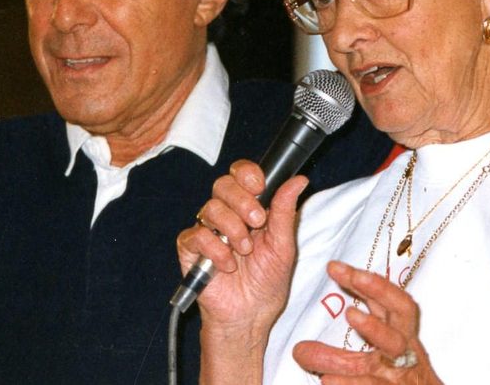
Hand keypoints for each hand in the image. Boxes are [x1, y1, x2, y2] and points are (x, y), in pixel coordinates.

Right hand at [176, 159, 306, 327]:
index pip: (240, 174)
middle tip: (257, 223)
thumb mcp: (283, 246)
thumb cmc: (267, 282)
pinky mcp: (191, 249)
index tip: (260, 187)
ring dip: (232, 230)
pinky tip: (227, 265)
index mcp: (249, 208)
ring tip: (244, 251)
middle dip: (242, 201)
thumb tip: (299, 180)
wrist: (250, 315)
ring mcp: (207, 230)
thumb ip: (285, 211)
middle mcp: (226, 214)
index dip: (247, 174)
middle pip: (222, 185)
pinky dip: (215, 249)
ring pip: (210, 208)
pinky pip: (196, 235)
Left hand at [292, 261, 443, 384]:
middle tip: (356, 274)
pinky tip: (327, 380)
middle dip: (380, 289)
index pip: (385, 300)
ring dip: (374, 327)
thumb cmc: (394, 383)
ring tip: (351, 313)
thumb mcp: (368, 365)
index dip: (365, 280)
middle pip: (401, 310)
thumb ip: (335, 356)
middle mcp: (404, 347)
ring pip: (394, 345)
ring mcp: (403, 370)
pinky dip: (352, 383)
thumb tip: (299, 349)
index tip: (333, 267)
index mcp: (398, 334)